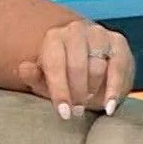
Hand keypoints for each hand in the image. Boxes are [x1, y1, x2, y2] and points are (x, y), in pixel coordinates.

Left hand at [19, 18, 134, 118]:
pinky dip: (114, 89)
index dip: (60, 91)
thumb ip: (33, 76)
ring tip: (89, 103)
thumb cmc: (63, 76)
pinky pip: (118, 67)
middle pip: (76, 66)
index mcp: (54, 37)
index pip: (55, 65)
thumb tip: (24, 68)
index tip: (64, 113)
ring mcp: (98, 34)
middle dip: (77, 93)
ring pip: (97, 67)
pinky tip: (109, 105)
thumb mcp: (45, 80)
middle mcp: (75, 30)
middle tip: (77, 111)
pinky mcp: (118, 42)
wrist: (91, 63)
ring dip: (93, 90)